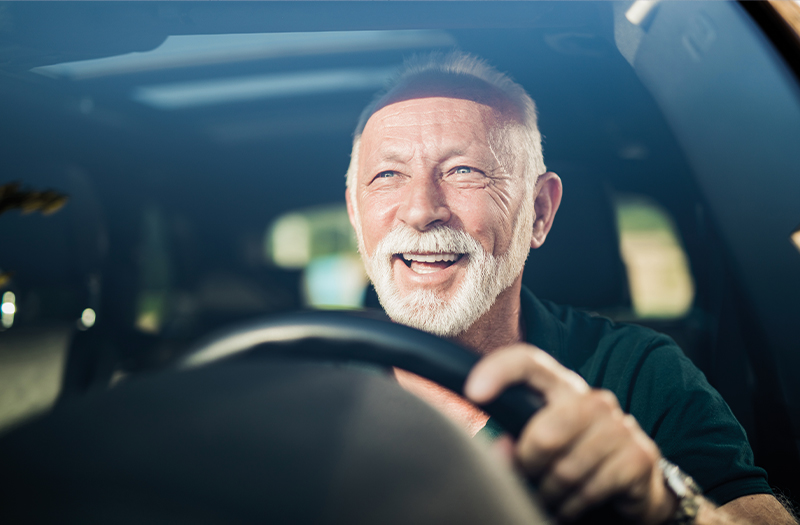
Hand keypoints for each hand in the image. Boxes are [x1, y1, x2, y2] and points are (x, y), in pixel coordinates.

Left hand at [464, 343, 676, 523]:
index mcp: (562, 387)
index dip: (500, 370)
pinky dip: (573, 505)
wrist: (634, 486)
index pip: (529, 362)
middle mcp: (593, 399)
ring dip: (552, 492)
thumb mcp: (539, 447)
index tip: (474, 392)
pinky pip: (591, 489)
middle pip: (545, 434)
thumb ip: (513, 443)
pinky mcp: (639, 455)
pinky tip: (573, 503)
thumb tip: (497, 447)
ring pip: (566, 469)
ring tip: (552, 494)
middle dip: (530, 465)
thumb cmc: (573, 460)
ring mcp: (620, 425)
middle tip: (531, 477)